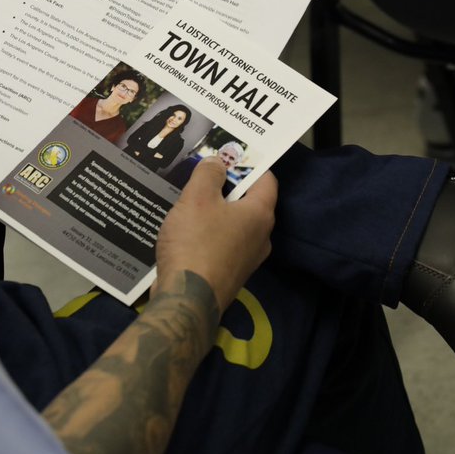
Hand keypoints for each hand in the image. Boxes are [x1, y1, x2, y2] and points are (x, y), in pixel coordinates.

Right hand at [154, 158, 276, 316]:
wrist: (187, 299)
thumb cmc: (196, 242)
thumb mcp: (197, 198)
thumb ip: (208, 174)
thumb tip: (217, 163)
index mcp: (260, 214)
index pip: (267, 180)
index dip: (250, 163)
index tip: (230, 154)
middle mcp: (261, 237)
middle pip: (250, 203)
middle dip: (229, 188)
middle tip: (206, 175)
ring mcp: (247, 260)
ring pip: (235, 225)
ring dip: (217, 212)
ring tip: (191, 202)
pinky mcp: (230, 275)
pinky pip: (224, 245)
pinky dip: (210, 234)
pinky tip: (187, 231)